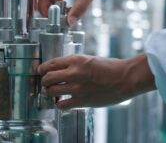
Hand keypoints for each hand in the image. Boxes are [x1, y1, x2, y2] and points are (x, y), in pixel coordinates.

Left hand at [38, 54, 155, 109]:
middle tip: (45, 83)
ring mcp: (77, 88)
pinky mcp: (82, 101)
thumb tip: (59, 69)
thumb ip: (73, 64)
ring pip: (51, 91)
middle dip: (44, 81)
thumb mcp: (88, 59)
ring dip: (49, 92)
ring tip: (52, 92)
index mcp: (75, 60)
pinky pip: (61, 105)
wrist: (125, 78)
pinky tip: (61, 102)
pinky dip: (58, 104)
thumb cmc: (109, 67)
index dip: (42, 69)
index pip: (50, 64)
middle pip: (47, 78)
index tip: (40, 71)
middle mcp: (73, 73)